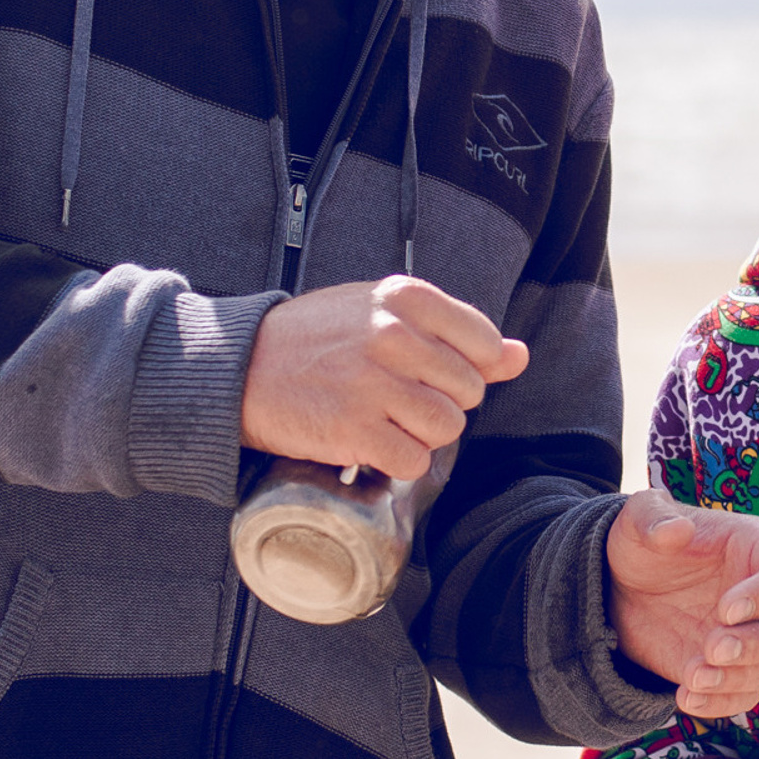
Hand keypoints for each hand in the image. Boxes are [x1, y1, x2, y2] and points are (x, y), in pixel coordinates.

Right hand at [242, 276, 527, 479]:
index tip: (427, 371)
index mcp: (406, 298)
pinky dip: (395, 461)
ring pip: (447, 429)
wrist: (238, 367)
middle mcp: (393, 334)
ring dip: (419, 435)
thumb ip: (458, 336)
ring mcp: (374, 382)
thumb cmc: (320, 341)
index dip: (464, 368)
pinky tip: (368, 442)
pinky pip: (414, 460)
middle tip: (394, 397)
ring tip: (382, 419)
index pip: (485, 343)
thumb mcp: (385, 317)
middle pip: (468, 392)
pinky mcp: (353, 429)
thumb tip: (520, 356)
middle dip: (439, 403)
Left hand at [607, 489, 758, 717]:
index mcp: (757, 550)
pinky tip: (686, 696)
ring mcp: (753, 636)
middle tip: (712, 649)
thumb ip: (654, 517)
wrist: (623, 591)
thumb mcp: (638, 520)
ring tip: (693, 678)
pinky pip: (746, 696)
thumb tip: (677, 530)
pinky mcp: (733, 670)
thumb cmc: (643, 545)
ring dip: (741, 679)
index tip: (726, 610)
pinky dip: (722, 704)